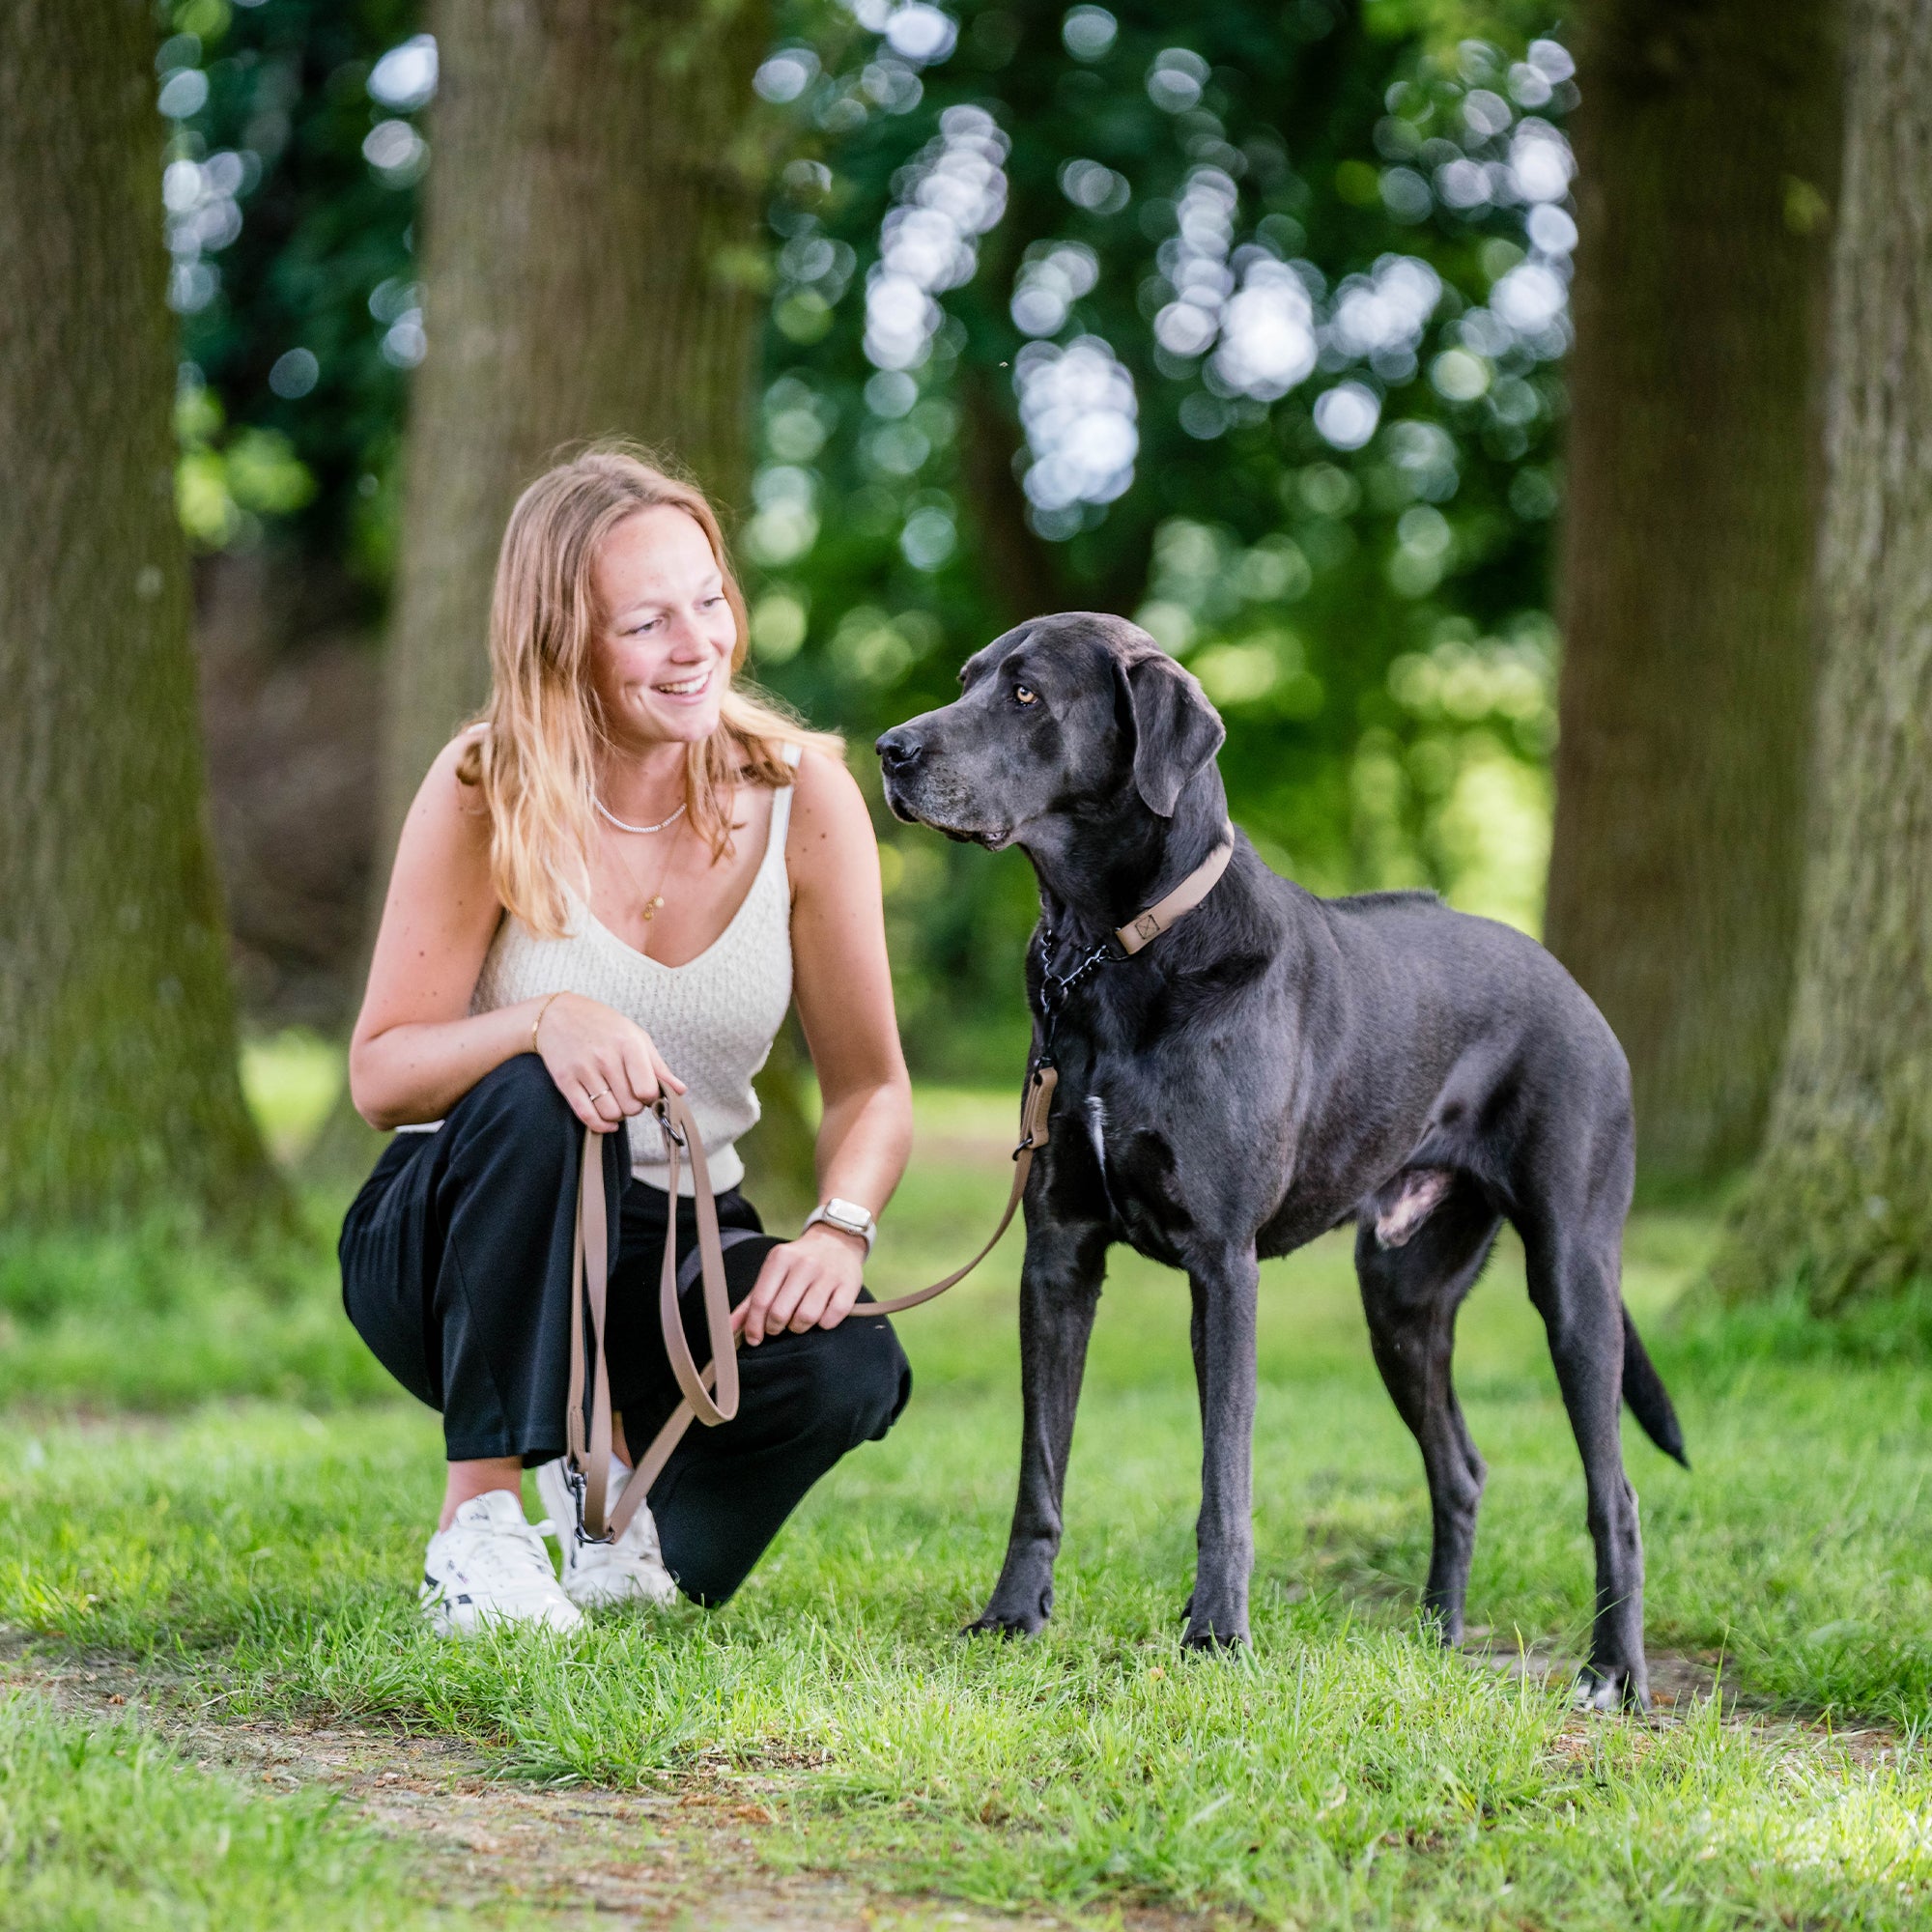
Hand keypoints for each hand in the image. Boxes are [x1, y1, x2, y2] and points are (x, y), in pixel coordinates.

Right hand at [532, 993, 685, 1132]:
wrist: (557, 1014)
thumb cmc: (602, 1024)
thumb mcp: (635, 1036)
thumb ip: (658, 1066)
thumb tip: (680, 1091)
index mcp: (628, 1045)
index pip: (647, 1090)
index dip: (650, 1097)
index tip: (645, 1091)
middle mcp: (606, 1058)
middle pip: (630, 1106)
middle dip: (633, 1107)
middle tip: (628, 1095)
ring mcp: (584, 1070)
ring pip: (610, 1113)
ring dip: (617, 1115)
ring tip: (615, 1101)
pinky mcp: (565, 1080)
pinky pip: (586, 1115)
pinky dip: (600, 1125)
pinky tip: (606, 1121)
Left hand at [734, 1223, 866, 1344]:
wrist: (837, 1241)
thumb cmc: (799, 1263)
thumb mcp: (773, 1272)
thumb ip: (751, 1301)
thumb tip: (730, 1328)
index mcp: (781, 1259)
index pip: (761, 1300)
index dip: (754, 1326)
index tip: (754, 1339)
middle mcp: (805, 1264)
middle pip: (781, 1312)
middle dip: (775, 1327)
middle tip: (778, 1327)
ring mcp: (828, 1274)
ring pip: (806, 1317)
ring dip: (799, 1327)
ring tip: (799, 1320)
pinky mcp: (849, 1285)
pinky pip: (831, 1318)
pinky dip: (824, 1324)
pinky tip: (821, 1316)